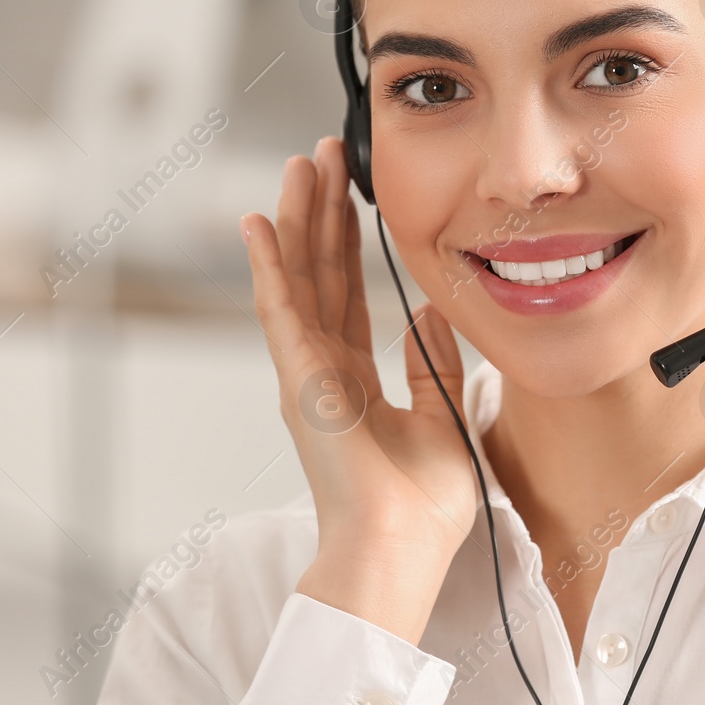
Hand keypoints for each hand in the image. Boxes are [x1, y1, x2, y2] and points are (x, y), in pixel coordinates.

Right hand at [240, 136, 477, 642]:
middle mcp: (323, 371)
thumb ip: (433, 364)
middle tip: (319, 156)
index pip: (347, 294)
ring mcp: (306, 374)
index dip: (346, 240)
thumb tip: (427, 314)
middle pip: (318, 273)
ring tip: (299, 166)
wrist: (401, 548)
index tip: (349, 192)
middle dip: (319, 212)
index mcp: (354, 381)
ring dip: (296, 220)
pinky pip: (280, 310)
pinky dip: (267, 265)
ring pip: (297, 278)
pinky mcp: (299, 379)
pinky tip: (260, 223)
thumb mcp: (443, 417)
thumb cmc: (421, 507)